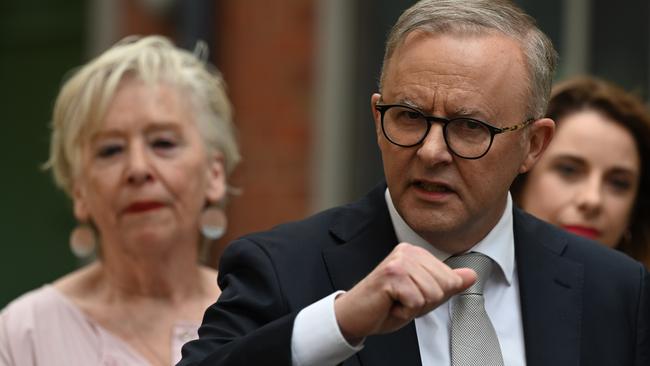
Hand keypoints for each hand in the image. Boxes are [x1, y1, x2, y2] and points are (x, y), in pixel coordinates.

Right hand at [334, 242, 475, 343]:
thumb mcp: (422, 295)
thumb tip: (471, 276)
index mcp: (417, 253)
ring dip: (414, 307)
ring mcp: (399, 261)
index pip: (450, 278)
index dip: (434, 296)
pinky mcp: (392, 274)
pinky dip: (404, 311)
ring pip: (432, 294)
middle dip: (426, 302)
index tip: (411, 295)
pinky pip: (416, 302)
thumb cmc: (385, 305)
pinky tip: (390, 304)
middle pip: (443, 286)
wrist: (355, 316)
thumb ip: (447, 284)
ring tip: (396, 301)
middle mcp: (408, 251)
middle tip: (403, 300)